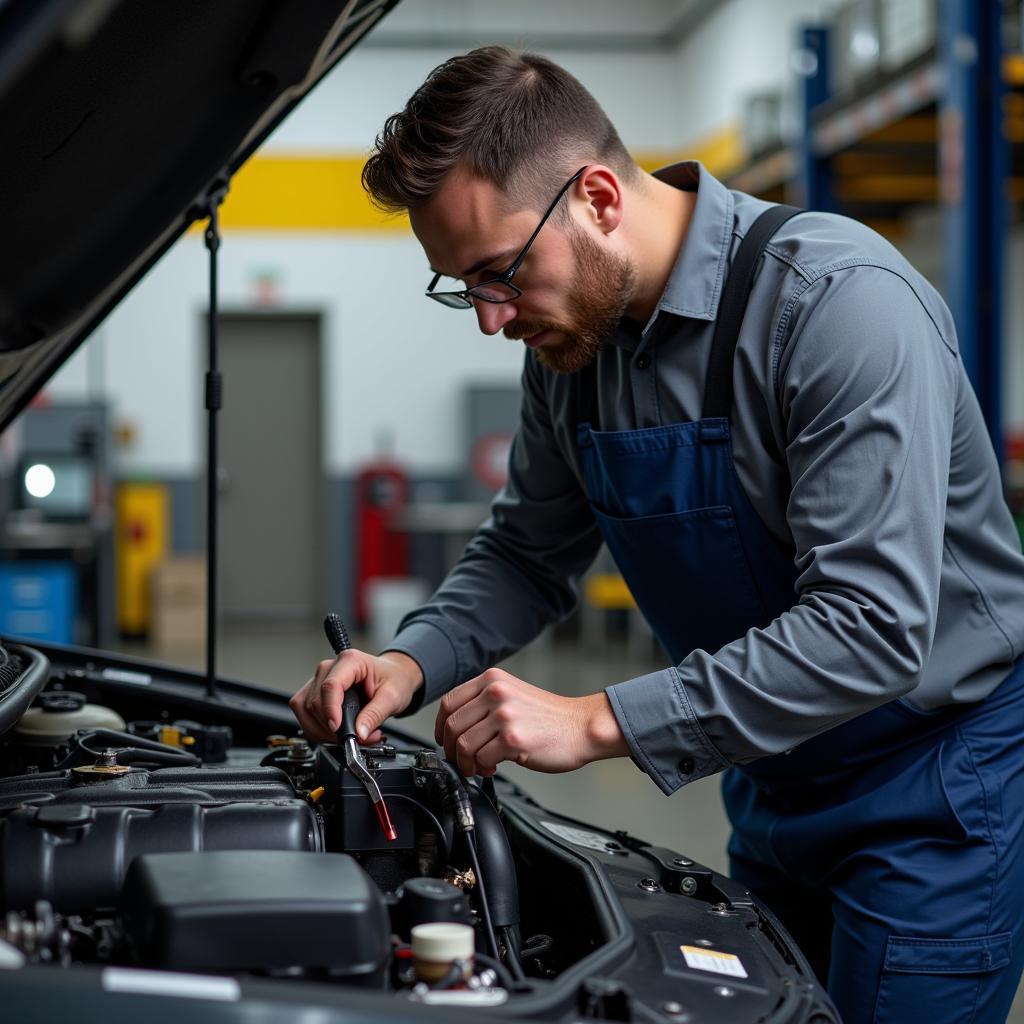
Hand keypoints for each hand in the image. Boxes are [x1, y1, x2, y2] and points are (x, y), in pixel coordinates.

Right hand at [290, 650, 422, 743]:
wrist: (394, 676)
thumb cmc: (393, 679)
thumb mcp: (392, 697)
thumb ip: (375, 715)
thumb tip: (359, 733)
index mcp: (350, 661)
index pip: (330, 686)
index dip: (331, 710)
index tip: (337, 729)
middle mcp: (330, 668)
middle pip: (316, 702)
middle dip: (333, 727)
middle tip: (359, 737)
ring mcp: (319, 680)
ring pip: (306, 711)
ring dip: (324, 731)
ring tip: (351, 734)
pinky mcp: (314, 693)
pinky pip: (305, 715)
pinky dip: (319, 730)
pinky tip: (337, 732)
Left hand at [434, 667, 628, 776]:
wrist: (582, 727)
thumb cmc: (550, 717)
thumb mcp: (513, 694)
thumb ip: (484, 702)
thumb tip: (455, 726)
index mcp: (493, 680)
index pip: (449, 702)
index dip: (441, 726)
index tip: (445, 740)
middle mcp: (496, 693)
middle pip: (452, 725)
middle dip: (452, 750)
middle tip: (461, 760)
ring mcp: (504, 715)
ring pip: (464, 745)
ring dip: (467, 763)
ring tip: (479, 766)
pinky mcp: (513, 739)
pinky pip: (481, 759)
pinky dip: (482, 769)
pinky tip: (493, 767)